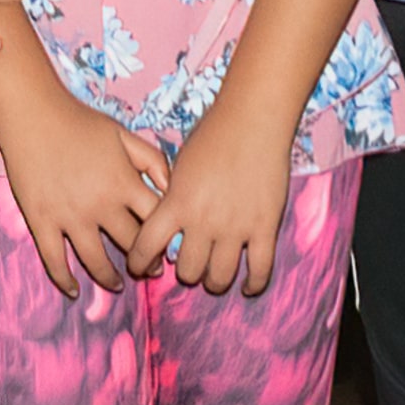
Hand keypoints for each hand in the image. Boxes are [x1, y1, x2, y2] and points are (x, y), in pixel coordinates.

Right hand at [0, 89, 170, 300]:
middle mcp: (99, 204)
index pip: (155, 223)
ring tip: (118, 285)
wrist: (33, 115)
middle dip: (145, 263)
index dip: (165, 239)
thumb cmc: (81, 122)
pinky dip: (64, 280)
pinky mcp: (42, 222)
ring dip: (110, 278)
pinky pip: (54, 260)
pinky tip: (74, 290)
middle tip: (148, 270)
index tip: (167, 250)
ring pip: (96, 261)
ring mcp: (69, 216)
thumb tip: (172, 191)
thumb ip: (153, 161)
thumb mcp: (125, 135)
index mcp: (123, 183)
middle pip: (130, 245)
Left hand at [149, 98, 295, 297]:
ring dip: (215, 281)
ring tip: (215, 277)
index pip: (146, 246)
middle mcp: (203, 220)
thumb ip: (170, 196)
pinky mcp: (265, 227)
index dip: (139, 263)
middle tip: (191, 266)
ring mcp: (236, 226)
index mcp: (177, 202)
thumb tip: (162, 223)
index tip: (140, 268)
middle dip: (187, 272)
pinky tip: (247, 286)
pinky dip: (253, 284)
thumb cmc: (213, 134)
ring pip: (219, 277)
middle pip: (188, 271)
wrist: (253, 118)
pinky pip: (260, 270)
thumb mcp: (178, 163)